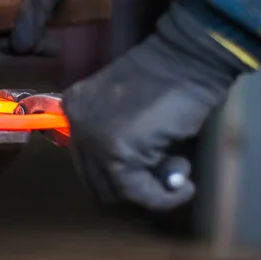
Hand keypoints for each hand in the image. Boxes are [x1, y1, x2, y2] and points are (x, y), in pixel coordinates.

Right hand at [0, 0, 79, 56]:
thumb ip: (32, 13)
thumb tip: (19, 46)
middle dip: (15, 45)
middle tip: (43, 45)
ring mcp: (4, 13)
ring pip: (9, 41)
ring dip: (30, 46)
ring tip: (52, 45)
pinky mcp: (19, 18)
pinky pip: (23, 38)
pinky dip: (36, 44)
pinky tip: (53, 46)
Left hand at [62, 0, 246, 210]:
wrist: (185, 60)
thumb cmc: (166, 78)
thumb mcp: (124, 105)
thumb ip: (114, 133)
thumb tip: (130, 174)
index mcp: (74, 109)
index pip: (86, 161)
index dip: (118, 175)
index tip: (147, 173)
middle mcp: (76, 126)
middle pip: (95, 181)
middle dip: (131, 188)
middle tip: (162, 177)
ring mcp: (93, 141)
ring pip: (115, 191)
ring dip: (149, 194)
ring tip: (177, 177)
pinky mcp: (117, 154)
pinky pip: (138, 193)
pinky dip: (163, 199)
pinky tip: (184, 188)